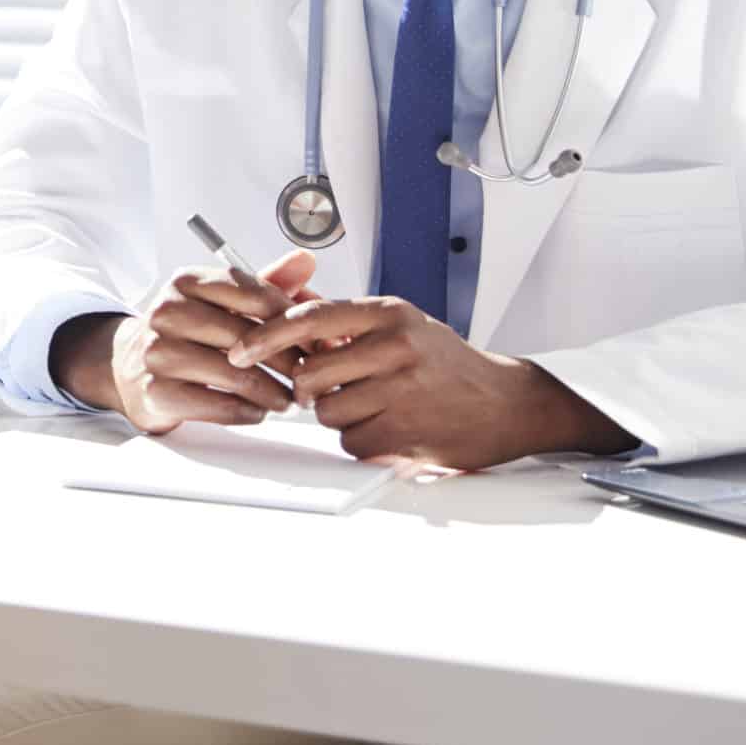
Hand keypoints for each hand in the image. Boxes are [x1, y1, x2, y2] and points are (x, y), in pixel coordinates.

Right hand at [56, 254, 320, 432]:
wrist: (127, 367)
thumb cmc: (185, 333)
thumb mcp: (219, 301)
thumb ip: (264, 284)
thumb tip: (306, 260)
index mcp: (186, 281)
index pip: (254, 295)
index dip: (292, 320)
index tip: (314, 340)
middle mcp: (167, 311)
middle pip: (247, 337)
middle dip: (288, 362)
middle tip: (308, 377)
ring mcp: (158, 352)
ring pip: (236, 374)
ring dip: (272, 393)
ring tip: (288, 399)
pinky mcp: (157, 392)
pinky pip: (218, 405)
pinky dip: (247, 412)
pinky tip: (258, 412)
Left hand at [225, 297, 635, 469]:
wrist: (505, 404)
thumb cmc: (445, 363)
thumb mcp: (401, 324)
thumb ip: (346, 319)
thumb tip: (287, 302)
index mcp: (389, 314)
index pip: (311, 318)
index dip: (267, 335)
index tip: (239, 349)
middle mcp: (395, 348)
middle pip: (311, 374)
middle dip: (311, 388)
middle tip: (333, 387)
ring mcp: (402, 392)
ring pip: (328, 412)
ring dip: (341, 415)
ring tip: (377, 405)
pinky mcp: (405, 433)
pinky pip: (351, 442)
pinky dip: (362, 440)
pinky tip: (391, 426)